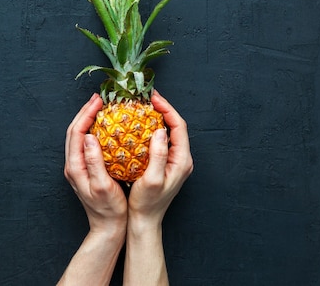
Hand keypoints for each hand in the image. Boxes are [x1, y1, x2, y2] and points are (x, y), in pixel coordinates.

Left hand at [64, 93, 127, 233]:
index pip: (76, 132)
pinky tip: (106, 127)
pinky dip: (94, 130)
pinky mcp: (85, 170)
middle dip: (86, 112)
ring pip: (79, 136)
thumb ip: (94, 162)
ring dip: (88, 120)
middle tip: (100, 98)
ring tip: (102, 108)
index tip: (99, 101)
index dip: (86, 114)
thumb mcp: (102, 186)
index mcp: (75, 167)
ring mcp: (78, 167)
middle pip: (74, 131)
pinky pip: (86, 143)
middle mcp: (73, 165)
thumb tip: (88, 137)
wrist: (108, 228)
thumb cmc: (109, 210)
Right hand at [128, 90, 192, 226]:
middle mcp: (181, 159)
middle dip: (162, 109)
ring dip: (156, 118)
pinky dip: (150, 129)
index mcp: (181, 160)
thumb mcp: (152, 180)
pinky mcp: (165, 164)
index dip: (167, 109)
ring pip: (168, 132)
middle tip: (147, 98)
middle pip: (175, 126)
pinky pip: (160, 141)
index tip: (153, 99)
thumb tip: (160, 131)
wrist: (145, 221)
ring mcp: (174, 162)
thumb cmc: (147, 204)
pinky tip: (137, 126)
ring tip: (142, 107)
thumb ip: (159, 155)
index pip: (178, 126)